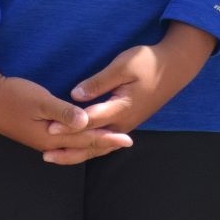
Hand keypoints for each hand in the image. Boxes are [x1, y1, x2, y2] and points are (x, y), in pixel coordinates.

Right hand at [0, 71, 133, 164]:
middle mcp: (48, 142)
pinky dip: (78, 142)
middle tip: (126, 142)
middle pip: (82, 146)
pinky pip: (64, 143)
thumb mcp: (39, 100)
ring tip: (109, 143)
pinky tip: (81, 139)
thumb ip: (62, 112)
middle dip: (105, 144)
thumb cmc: (12, 95)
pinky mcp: (36, 133)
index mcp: (51, 136)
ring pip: (73, 146)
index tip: (127, 138)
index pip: (86, 139)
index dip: (108, 138)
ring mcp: (41, 140)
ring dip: (93, 144)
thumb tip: (85, 122)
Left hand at [63, 22, 217, 152]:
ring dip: (77, 153)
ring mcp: (126, 125)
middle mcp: (123, 123)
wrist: (174, 67)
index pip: (89, 120)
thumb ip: (99, 82)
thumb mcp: (123, 65)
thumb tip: (76, 95)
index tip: (49, 128)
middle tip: (45, 153)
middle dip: (68, 147)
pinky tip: (77, 150)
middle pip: (92, 141)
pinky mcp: (126, 123)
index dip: (68, 125)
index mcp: (122, 108)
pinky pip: (105, 142)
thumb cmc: (147, 62)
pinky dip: (90, 148)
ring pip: (99, 146)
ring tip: (55, 157)